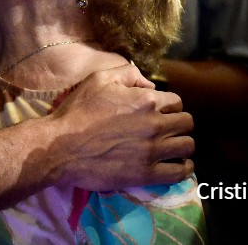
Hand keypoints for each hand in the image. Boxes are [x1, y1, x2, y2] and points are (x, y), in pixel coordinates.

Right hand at [47, 66, 194, 190]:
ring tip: (172, 147)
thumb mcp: (99, 79)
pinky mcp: (147, 174)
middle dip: (178, 123)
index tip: (160, 112)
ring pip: (187, 146)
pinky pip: (180, 172)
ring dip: (182, 145)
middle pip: (186, 123)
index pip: (176, 101)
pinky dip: (183, 169)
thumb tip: (150, 84)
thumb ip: (128, 73)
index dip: (168, 105)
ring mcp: (152, 151)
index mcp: (146, 100)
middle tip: (166, 129)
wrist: (60, 146)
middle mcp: (155, 124)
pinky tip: (178, 165)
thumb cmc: (77, 111)